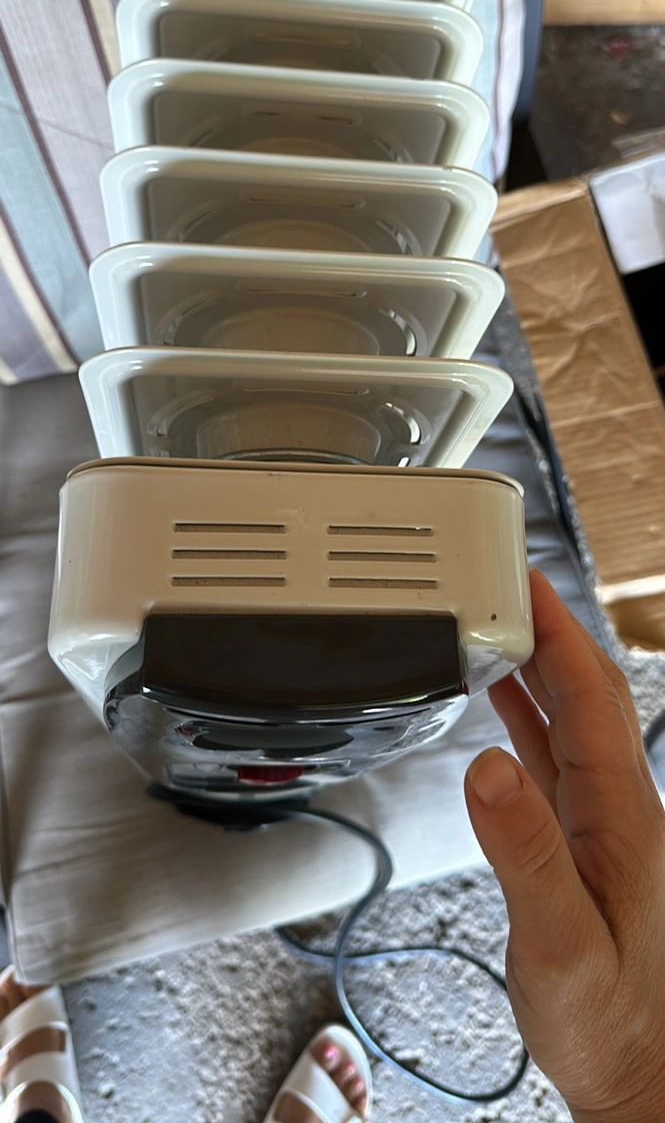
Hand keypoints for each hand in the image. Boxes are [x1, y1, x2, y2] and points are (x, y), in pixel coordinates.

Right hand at [464, 569, 664, 1122]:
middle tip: (507, 584)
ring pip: (575, 719)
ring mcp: (605, 823)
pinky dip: (530, 716)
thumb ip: (523, 852)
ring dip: (541, 666)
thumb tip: (488, 765)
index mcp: (620, 814)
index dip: (559, 632)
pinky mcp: (584, 844)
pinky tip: (504, 707)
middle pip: (590, 693)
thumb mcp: (558, 941)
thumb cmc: (607, 1019)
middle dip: (552, 630)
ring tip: (500, 625)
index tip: (524, 582)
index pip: (592, 696)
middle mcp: (619, 807)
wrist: (636, 1069)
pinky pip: (557, 757)